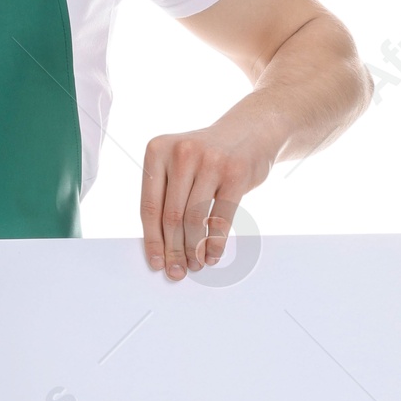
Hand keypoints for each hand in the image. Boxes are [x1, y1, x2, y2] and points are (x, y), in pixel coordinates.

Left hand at [140, 106, 283, 280]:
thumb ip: (166, 195)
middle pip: (171, 216)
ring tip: (196, 264)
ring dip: (194, 249)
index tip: (156, 262)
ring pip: (194, 219)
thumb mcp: (179, 164)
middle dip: (174, 250)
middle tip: (177, 270)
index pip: (149, 206)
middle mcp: (181, 152)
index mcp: (157, 151)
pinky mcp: (235, 173)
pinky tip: (213, 255)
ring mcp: (209, 161)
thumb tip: (161, 246)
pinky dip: (215, 243)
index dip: (152, 240)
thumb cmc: (209, 156)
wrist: (251, 131)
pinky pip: (220, 218)